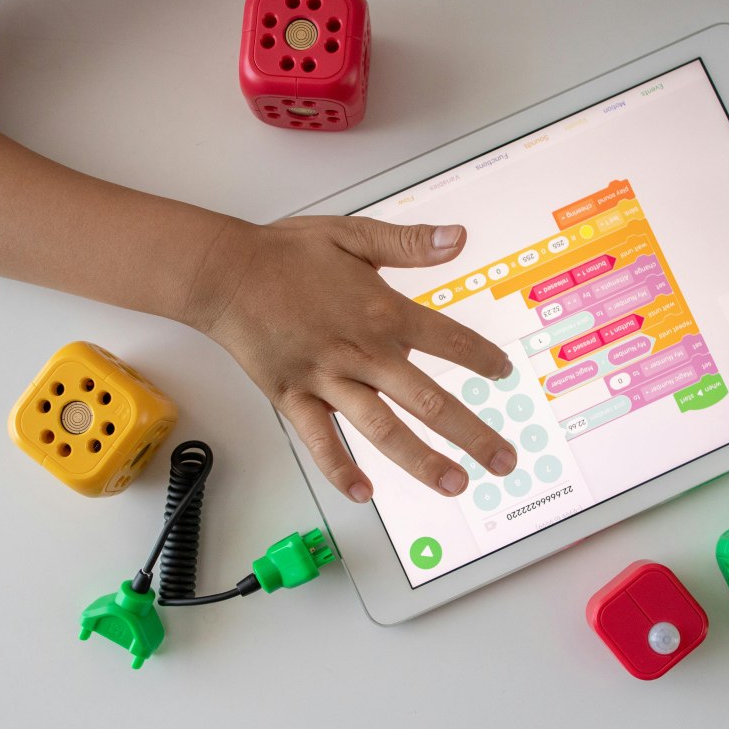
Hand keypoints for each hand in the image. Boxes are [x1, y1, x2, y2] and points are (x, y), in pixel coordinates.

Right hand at [192, 215, 517, 501]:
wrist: (225, 271)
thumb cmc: (285, 253)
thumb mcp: (354, 234)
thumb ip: (408, 243)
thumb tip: (457, 238)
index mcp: (383, 312)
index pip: (449, 342)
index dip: (482, 360)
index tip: (504, 373)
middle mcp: (363, 352)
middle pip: (429, 401)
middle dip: (472, 434)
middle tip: (503, 460)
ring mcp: (328, 379)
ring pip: (383, 429)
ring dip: (421, 460)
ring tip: (454, 484)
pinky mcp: (293, 398)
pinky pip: (320, 441)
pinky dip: (340, 470)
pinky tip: (362, 494)